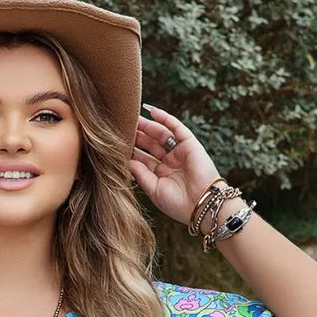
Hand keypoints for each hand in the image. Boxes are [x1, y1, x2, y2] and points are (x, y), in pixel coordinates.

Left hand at [129, 104, 222, 226]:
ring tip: (133, 117)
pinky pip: (176, 127)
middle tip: (122, 125)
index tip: (116, 143)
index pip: (143, 159)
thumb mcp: (153, 190)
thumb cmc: (177, 203)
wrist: (200, 204)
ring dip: (147, 126)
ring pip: (160, 134)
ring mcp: (179, 152)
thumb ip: (140, 174)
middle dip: (137, 135)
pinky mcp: (189, 144)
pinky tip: (151, 111)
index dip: (131, 150)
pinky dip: (165, 118)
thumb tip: (126, 160)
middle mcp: (169, 162)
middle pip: (150, 145)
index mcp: (160, 175)